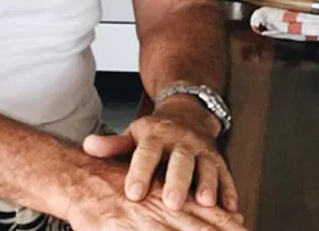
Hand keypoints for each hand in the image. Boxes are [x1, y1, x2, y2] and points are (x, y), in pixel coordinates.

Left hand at [83, 97, 238, 214]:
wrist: (188, 111)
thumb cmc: (156, 131)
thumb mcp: (133, 134)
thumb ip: (113, 145)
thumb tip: (88, 145)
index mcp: (156, 136)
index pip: (146, 153)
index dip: (140, 172)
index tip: (133, 192)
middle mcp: (181, 142)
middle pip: (180, 161)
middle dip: (177, 181)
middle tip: (172, 201)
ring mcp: (202, 150)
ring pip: (206, 167)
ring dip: (207, 184)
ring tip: (204, 202)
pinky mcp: (218, 160)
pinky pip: (226, 174)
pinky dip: (229, 190)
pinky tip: (230, 207)